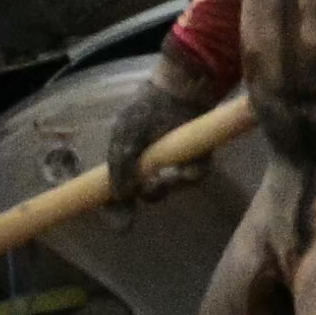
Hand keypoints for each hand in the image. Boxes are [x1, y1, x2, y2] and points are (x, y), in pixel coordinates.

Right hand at [106, 51, 221, 200]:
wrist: (178, 90)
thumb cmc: (146, 108)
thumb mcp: (124, 132)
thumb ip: (119, 163)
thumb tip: (120, 194)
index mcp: (131, 165)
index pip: (120, 196)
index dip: (118, 211)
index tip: (119, 224)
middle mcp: (152, 169)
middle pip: (150, 195)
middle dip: (150, 192)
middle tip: (151, 183)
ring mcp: (175, 166)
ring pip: (172, 188)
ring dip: (169, 183)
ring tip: (168, 171)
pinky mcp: (197, 161)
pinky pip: (194, 177)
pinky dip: (188, 174)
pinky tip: (183, 166)